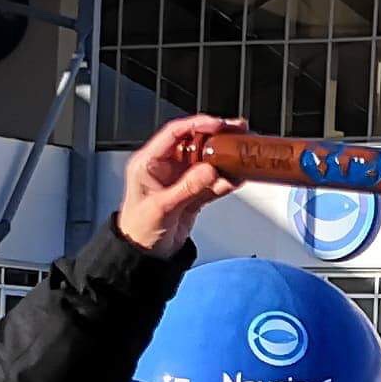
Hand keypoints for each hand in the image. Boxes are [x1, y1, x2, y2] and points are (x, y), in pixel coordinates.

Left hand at [114, 116, 237, 255]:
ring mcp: (181, 180)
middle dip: (217, 138)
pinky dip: (226, 180)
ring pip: (208, 162)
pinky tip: (237, 178)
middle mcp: (166, 167)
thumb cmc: (138, 230)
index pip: (175, 133)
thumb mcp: (161, 207)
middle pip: (196, 143)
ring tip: (241, 156)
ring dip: (225, 160)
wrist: (145, 256)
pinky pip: (213, 182)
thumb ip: (187, 188)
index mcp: (150, 162)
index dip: (197, 125)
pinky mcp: (193, 194)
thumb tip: (209, 170)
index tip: (217, 125)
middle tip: (237, 131)